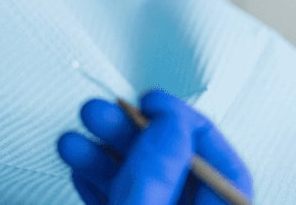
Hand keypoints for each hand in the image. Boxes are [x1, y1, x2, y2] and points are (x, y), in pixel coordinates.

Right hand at [56, 89, 252, 204]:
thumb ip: (157, 172)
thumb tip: (169, 123)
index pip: (223, 168)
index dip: (187, 126)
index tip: (151, 101)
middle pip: (174, 169)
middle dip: (131, 134)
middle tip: (100, 113)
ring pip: (140, 184)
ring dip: (102, 155)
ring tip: (73, 141)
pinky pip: (120, 201)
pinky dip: (97, 182)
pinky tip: (78, 169)